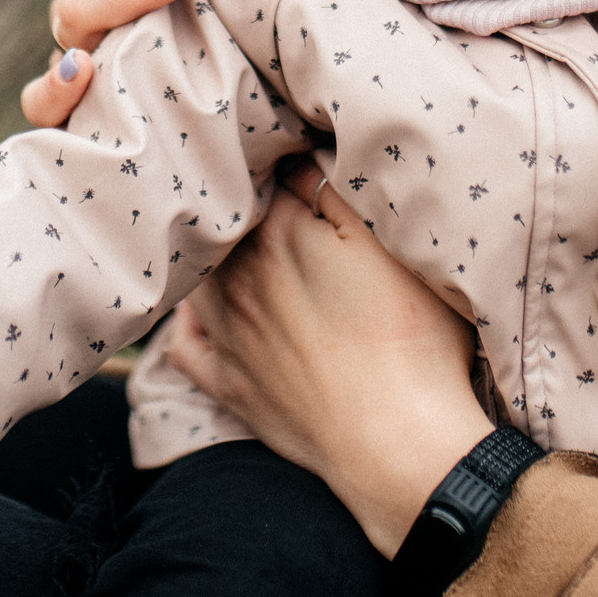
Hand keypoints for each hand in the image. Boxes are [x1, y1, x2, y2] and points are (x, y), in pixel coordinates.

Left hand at [164, 158, 493, 556]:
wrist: (397, 444)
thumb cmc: (411, 340)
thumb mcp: (389, 247)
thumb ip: (338, 194)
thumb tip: (298, 159)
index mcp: (281, 235)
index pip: (267, 176)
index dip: (280, 161)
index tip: (288, 152)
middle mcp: (241, 278)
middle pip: (226, 224)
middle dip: (239, 204)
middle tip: (256, 190)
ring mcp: (230, 334)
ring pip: (198, 275)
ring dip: (208, 255)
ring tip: (225, 241)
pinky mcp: (230, 385)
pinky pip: (186, 346)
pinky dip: (188, 323)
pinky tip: (200, 314)